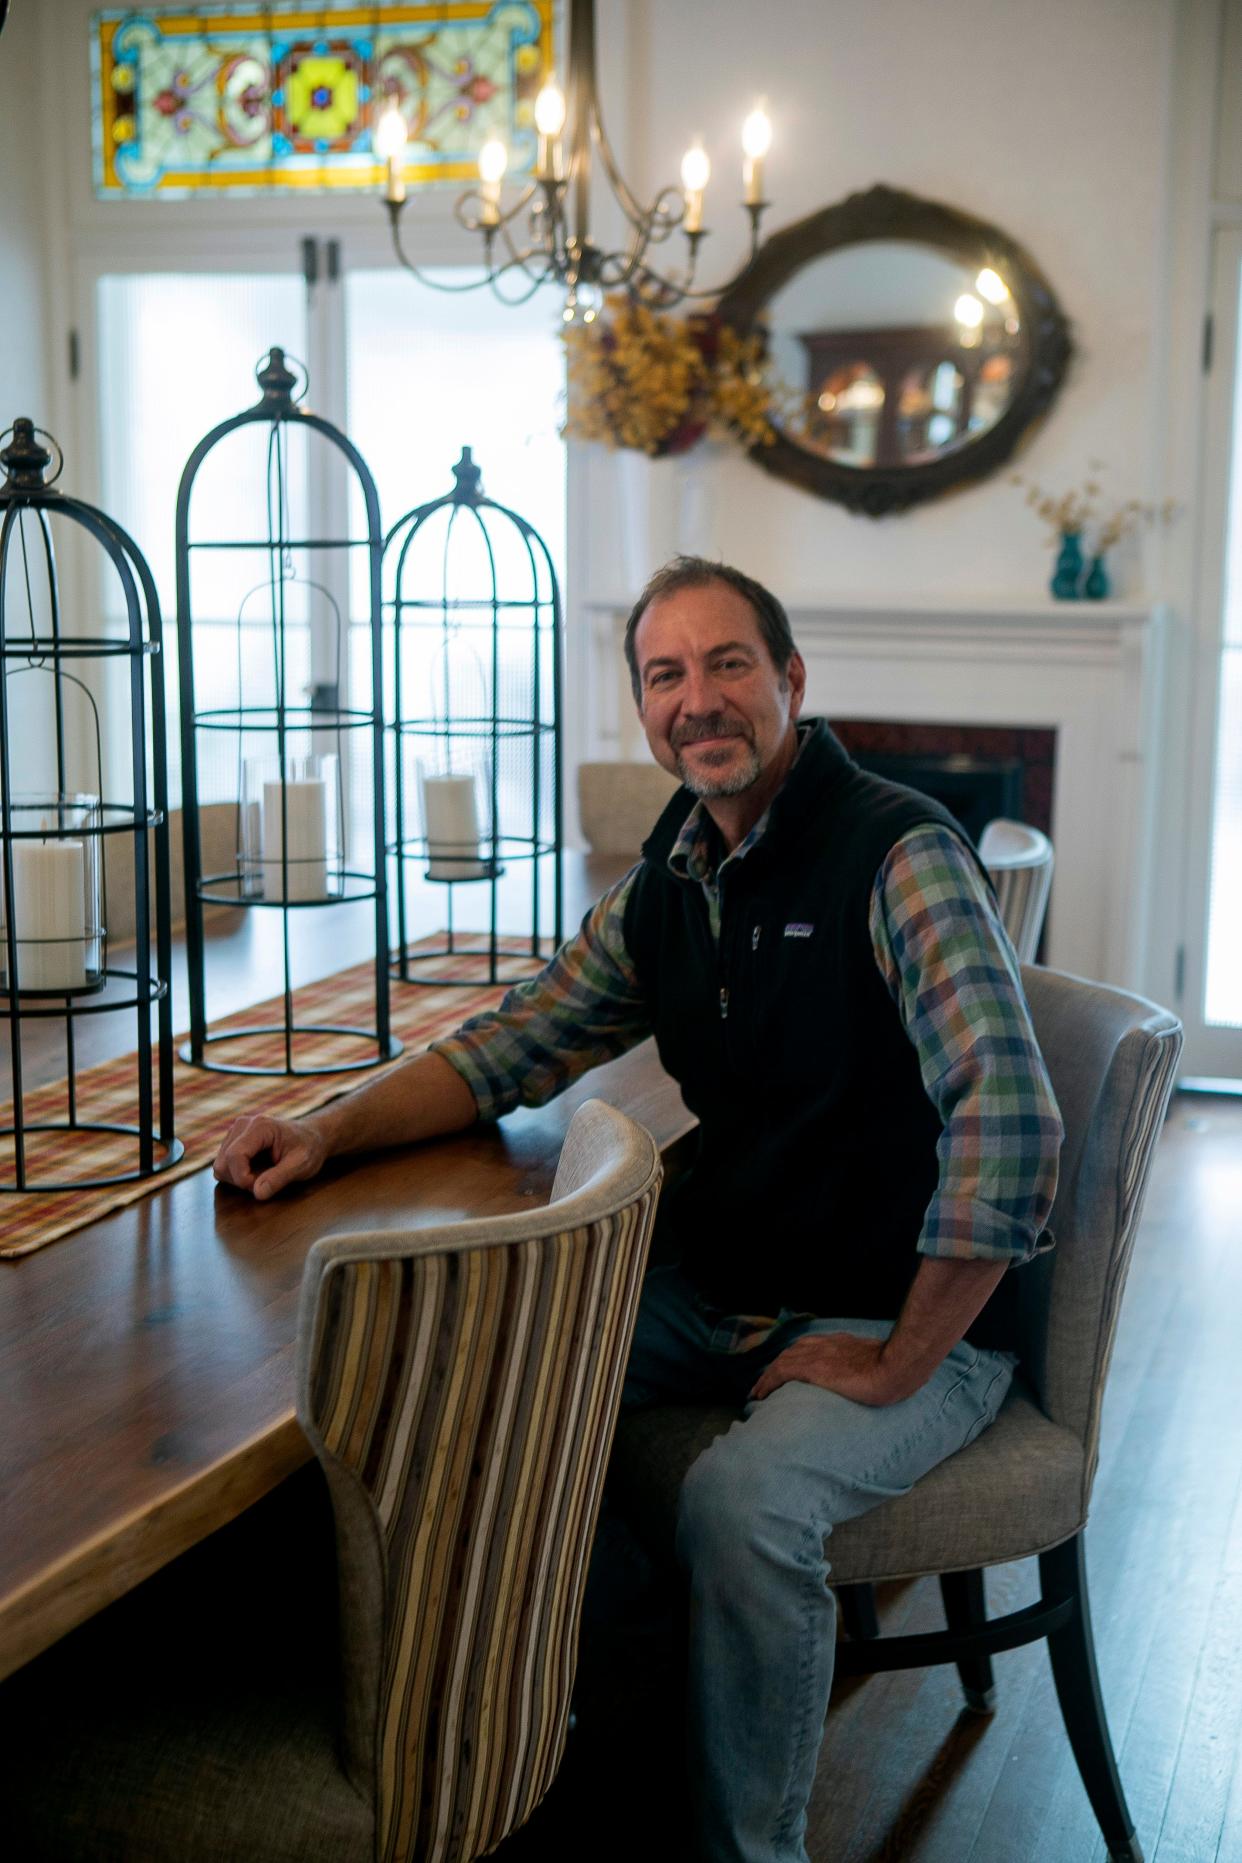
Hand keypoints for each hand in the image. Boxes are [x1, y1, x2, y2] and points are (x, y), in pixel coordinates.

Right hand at [212, 1113, 327, 1200]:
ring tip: (263, 1175)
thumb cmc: (309, 1148)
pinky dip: (237, 1175)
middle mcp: (242, 1125)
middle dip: (241, 1180)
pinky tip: (257, 1171)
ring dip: (238, 1179)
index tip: (260, 1188)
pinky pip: (224, 1166)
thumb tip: (257, 1193)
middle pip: (223, 1163)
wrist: (312, 1137)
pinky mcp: (232, 1142)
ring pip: (220, 1166)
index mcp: (260, 1127)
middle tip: (266, 1181)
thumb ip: (279, 1178)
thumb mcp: (302, 1164)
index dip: (243, 1178)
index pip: (234, 1156)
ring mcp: (235, 1132)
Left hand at [749, 1332, 909, 1406]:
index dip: (794, 1360)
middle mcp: (824, 1345)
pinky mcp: (813, 1368)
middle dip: (776, 1368)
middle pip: (790, 1353)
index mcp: (840, 1343)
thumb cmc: (896, 1367)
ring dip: (767, 1377)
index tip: (785, 1372)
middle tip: (764, 1384)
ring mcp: (817, 1354)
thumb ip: (868, 1364)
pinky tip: (760, 1394)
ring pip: (781, 1362)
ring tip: (757, 1392)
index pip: (808, 1348)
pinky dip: (768, 1382)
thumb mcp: (878, 1361)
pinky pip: (781, 1372)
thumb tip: (872, 1376)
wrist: (896, 1365)